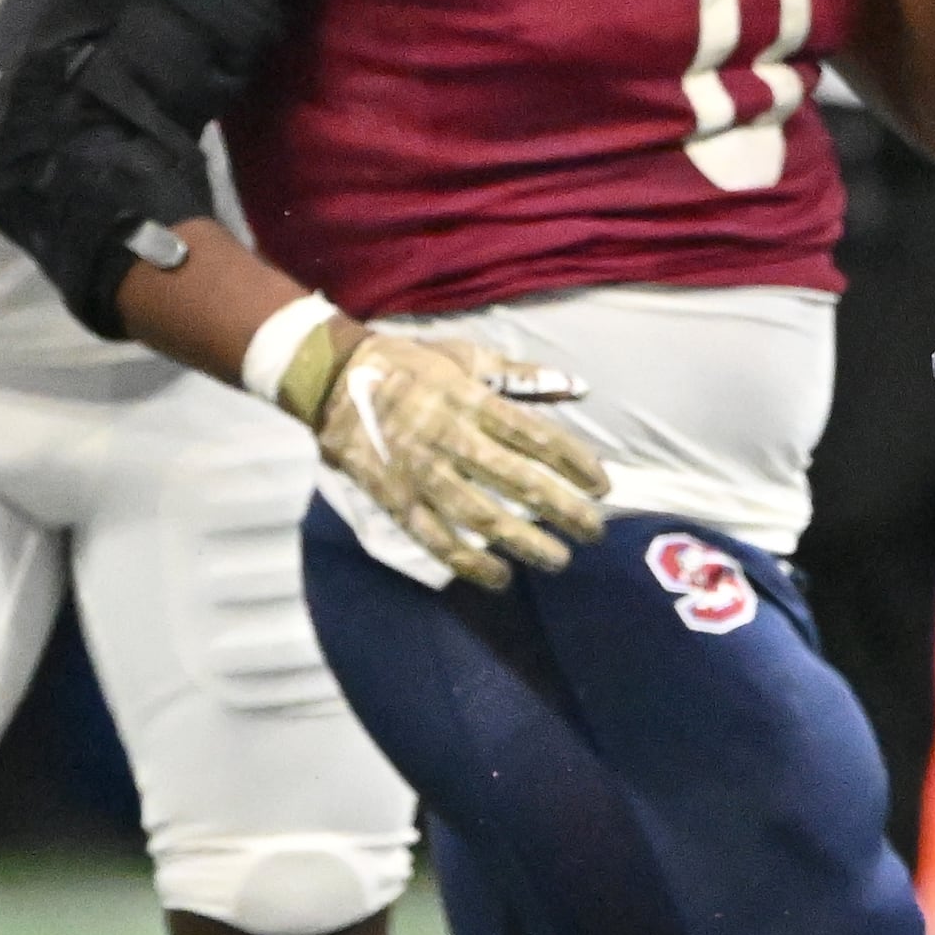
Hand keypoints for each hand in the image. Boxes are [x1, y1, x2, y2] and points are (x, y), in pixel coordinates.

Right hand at [304, 331, 609, 588]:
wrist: (332, 378)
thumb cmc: (410, 364)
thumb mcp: (467, 357)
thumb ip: (523, 376)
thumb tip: (578, 387)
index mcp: (471, 401)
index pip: (535, 434)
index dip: (574, 462)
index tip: (602, 485)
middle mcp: (450, 437)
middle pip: (518, 478)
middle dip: (563, 509)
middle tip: (594, 531)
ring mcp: (422, 471)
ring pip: (480, 514)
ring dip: (524, 542)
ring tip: (558, 560)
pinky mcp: (395, 497)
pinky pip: (434, 537)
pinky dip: (468, 561)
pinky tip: (499, 577)